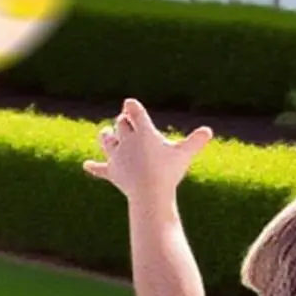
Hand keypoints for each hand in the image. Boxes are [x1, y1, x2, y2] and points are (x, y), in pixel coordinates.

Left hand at [84, 99, 212, 204]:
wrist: (149, 192)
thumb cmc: (168, 171)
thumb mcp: (184, 154)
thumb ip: (195, 141)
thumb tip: (208, 131)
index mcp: (143, 132)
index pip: (134, 112)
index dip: (131, 106)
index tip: (129, 103)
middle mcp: (127, 141)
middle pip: (120, 125)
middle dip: (123, 121)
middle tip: (124, 120)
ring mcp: (117, 157)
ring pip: (107, 141)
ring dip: (106, 136)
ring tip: (106, 133)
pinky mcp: (112, 172)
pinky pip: (100, 169)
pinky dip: (94, 167)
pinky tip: (86, 165)